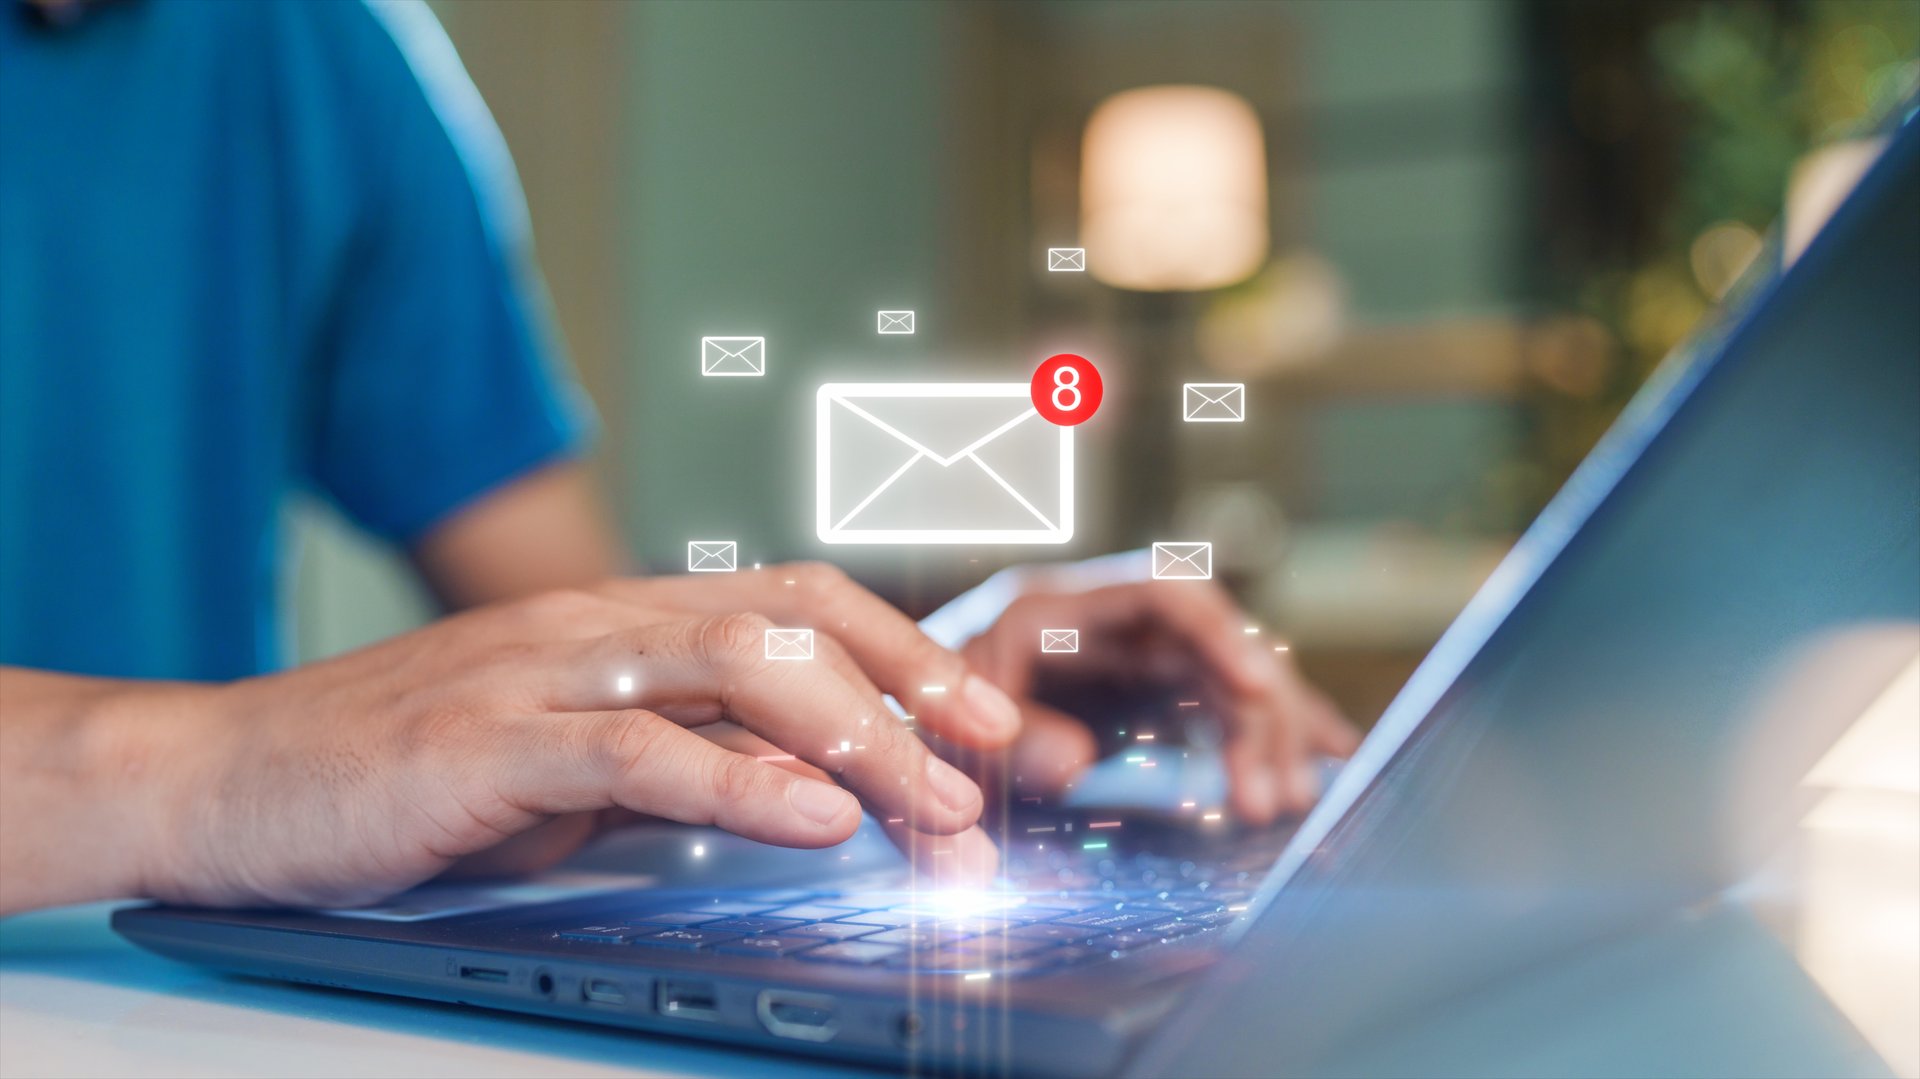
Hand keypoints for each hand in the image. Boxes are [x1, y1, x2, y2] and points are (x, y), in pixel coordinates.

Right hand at [142, 565, 1016, 907]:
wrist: (227, 779)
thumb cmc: (410, 774)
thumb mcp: (576, 764)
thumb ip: (689, 755)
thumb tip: (815, 786)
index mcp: (626, 621)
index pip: (801, 604)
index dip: (910, 653)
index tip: (990, 723)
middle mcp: (598, 624)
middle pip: (798, 622)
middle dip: (918, 691)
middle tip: (1000, 766)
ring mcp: (541, 672)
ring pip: (738, 667)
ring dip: (859, 740)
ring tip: (936, 810)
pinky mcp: (483, 740)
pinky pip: (635, 746)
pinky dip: (738, 781)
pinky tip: (812, 820)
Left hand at [957, 578, 1359, 822]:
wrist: (899, 723)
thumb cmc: (917, 716)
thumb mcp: (946, 727)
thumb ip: (1005, 741)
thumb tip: (1076, 764)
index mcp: (1058, 606)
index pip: (1164, 591)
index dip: (1219, 632)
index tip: (1259, 689)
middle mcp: (1109, 622)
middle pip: (1216, 643)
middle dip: (1255, 713)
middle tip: (1268, 798)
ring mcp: (1135, 658)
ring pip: (1229, 680)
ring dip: (1266, 737)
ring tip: (1281, 806)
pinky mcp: (1149, 697)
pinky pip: (1226, 707)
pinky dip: (1274, 735)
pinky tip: (1326, 764)